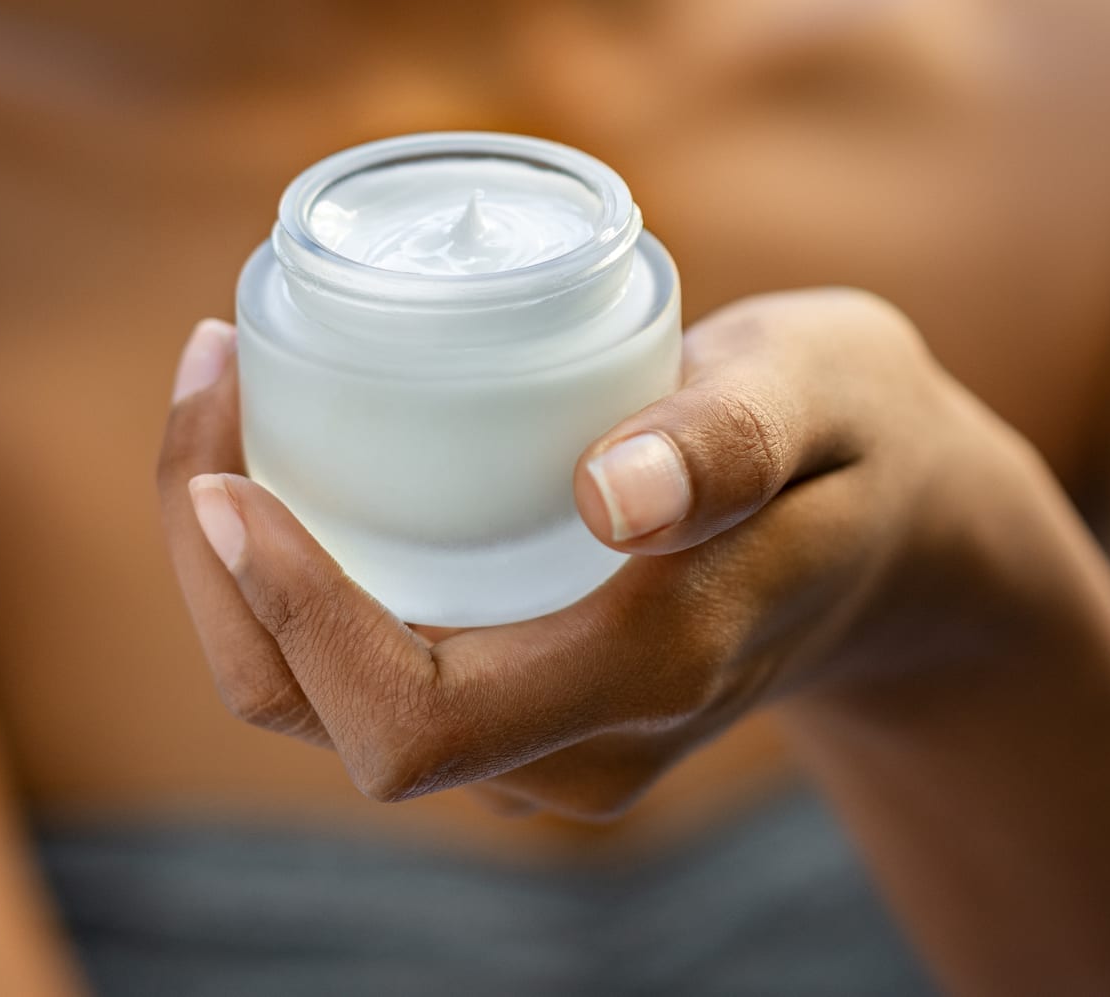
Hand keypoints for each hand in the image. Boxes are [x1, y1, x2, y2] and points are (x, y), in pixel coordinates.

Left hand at [156, 290, 1043, 817]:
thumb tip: (607, 493)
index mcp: (647, 675)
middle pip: (319, 710)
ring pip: (314, 691)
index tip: (226, 474)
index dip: (294, 616)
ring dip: (231, 555)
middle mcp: (571, 740)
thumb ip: (735, 442)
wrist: (899, 532)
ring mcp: (534, 732)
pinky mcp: (510, 691)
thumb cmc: (863, 443)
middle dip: (217, 564)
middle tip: (210, 370)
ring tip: (223, 378)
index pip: (410, 717)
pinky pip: (349, 652)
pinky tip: (283, 431)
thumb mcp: (830, 398)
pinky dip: (285, 555)